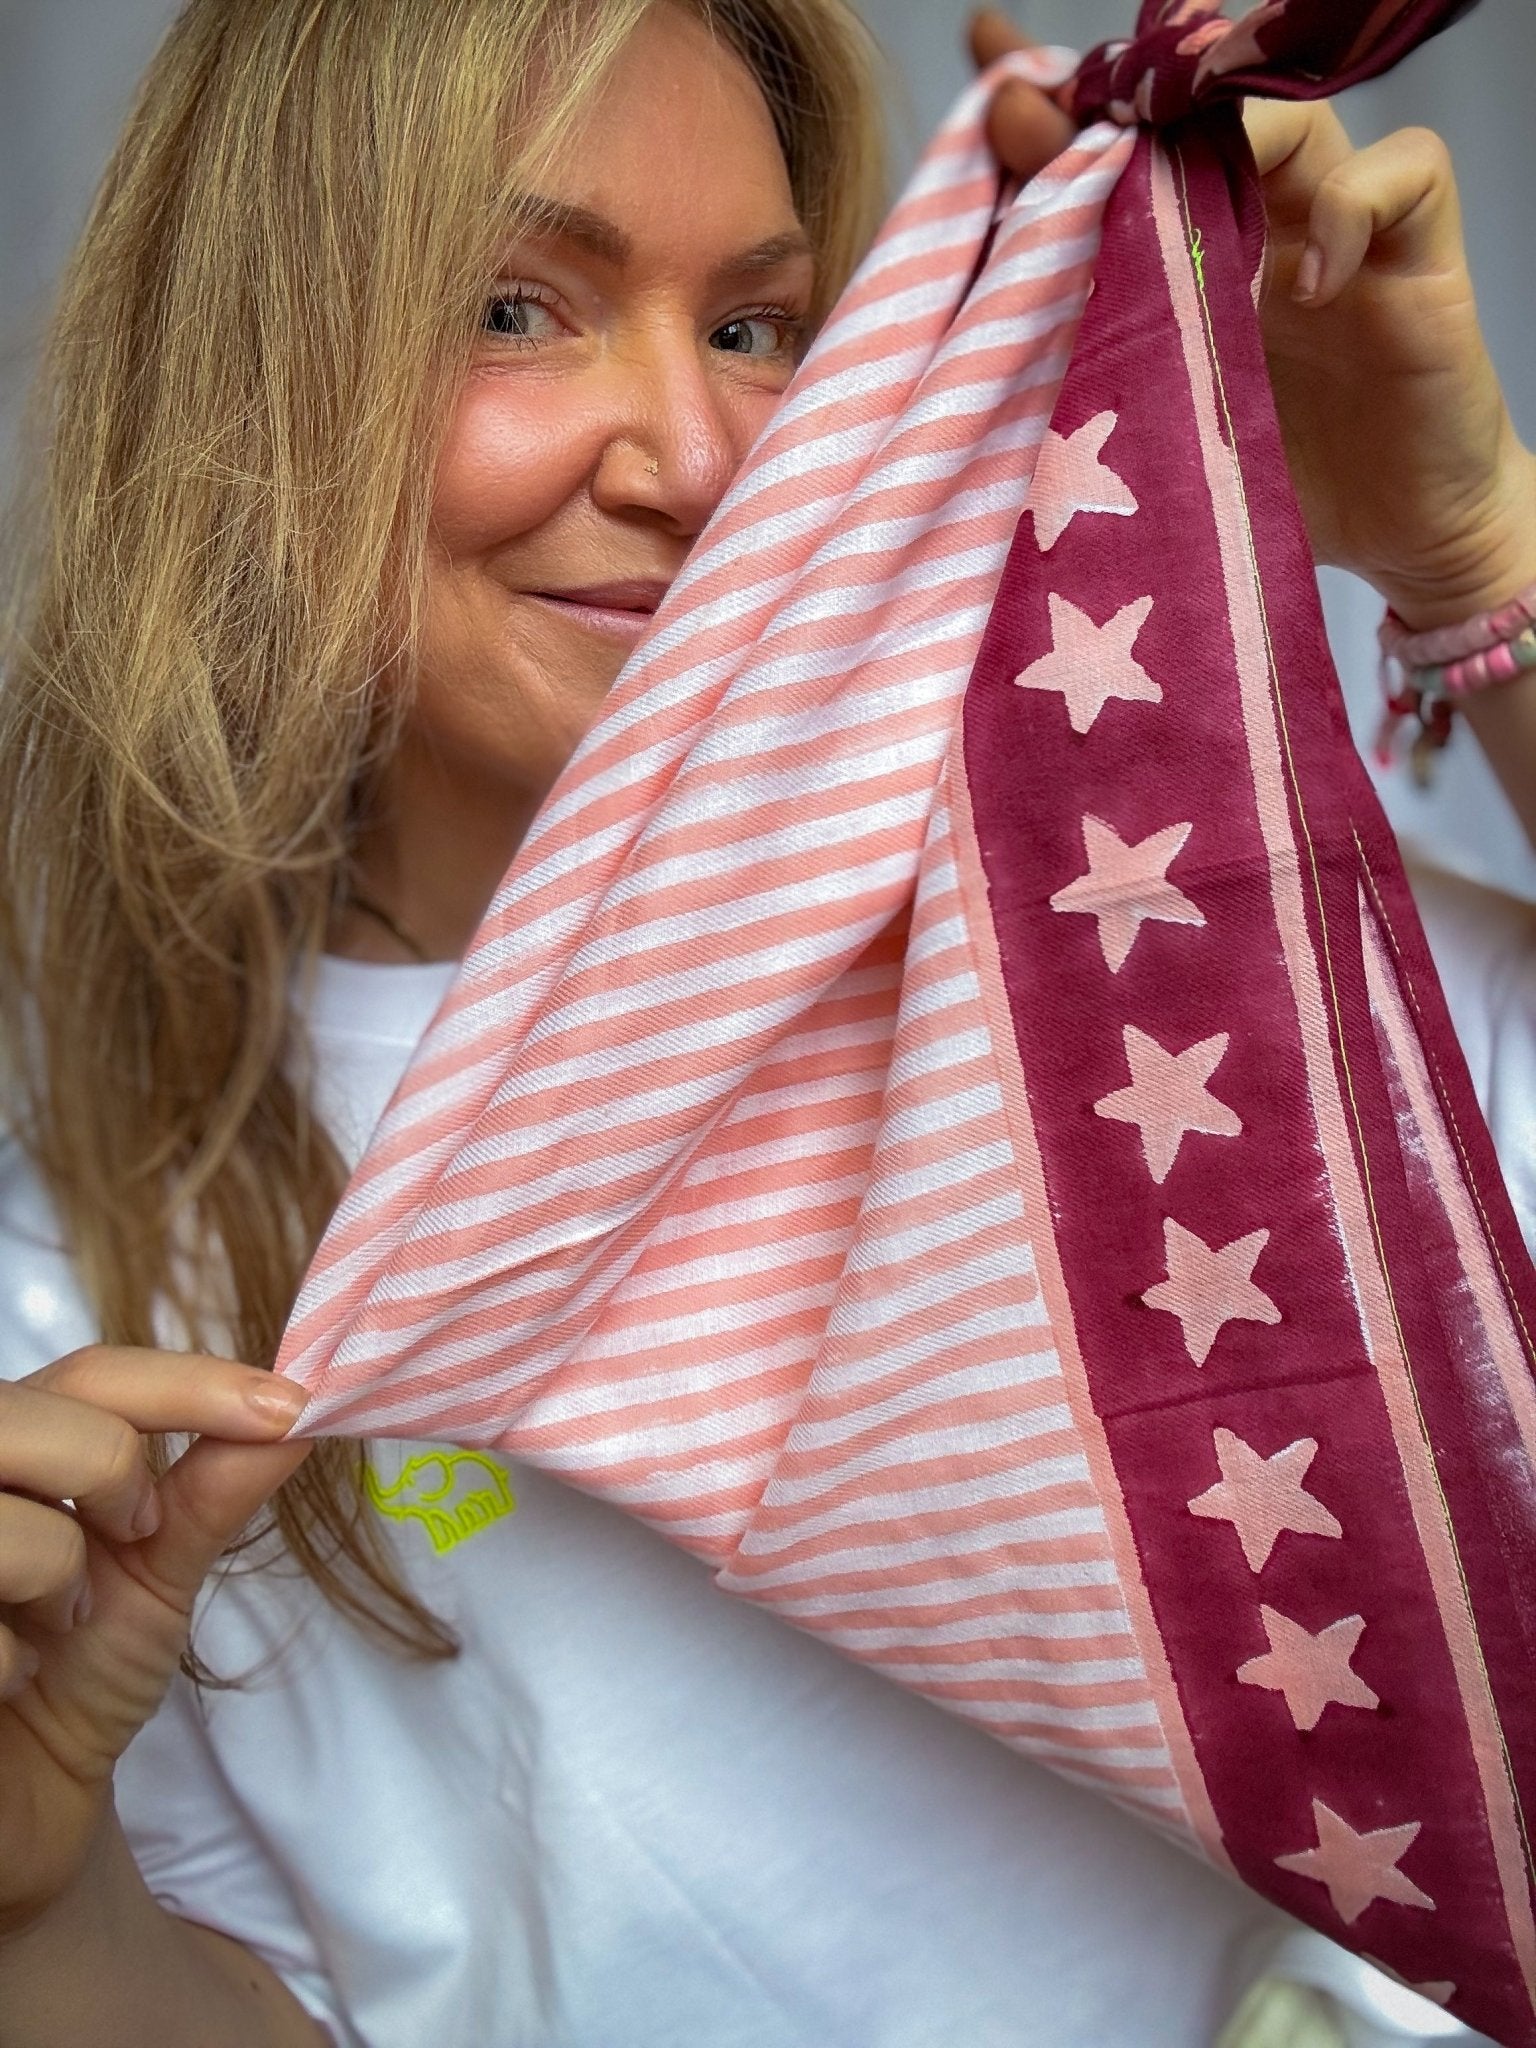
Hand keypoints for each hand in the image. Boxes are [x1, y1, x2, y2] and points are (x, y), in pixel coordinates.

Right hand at [0, 1347, 310, 1939]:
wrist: (23, 1798)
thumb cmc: (81, 1670)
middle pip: (32, 1410)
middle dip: (106, 1466)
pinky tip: (8, 1677)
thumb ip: (215, 1488)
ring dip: (57, 1572)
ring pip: (3, 1513)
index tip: (289, 1408)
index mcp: (20, 1443)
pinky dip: (9, 1655)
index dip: (188, 1383)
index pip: (92, 1373)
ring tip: (58, 1622)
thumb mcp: (158, 1571)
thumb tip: (303, 1412)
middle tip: (135, 1532)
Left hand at [966, 10, 1535, 634]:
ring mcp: (1340, 233)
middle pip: (1201, 117)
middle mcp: (1262, 222)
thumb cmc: (1267, 492)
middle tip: (1045, 127)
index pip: (1128, 152)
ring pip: (1294, 118)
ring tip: (1170, 211)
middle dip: (1121, 115)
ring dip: (1232, 142)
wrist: (1402, 545)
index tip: (993, 90)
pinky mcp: (1419, 259)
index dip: (1064, 110)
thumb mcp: (1152, 434)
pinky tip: (1308, 286)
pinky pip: (1405, 173)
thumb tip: (976, 350)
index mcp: (1189, 257)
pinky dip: (1354, 208)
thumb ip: (1087, 375)